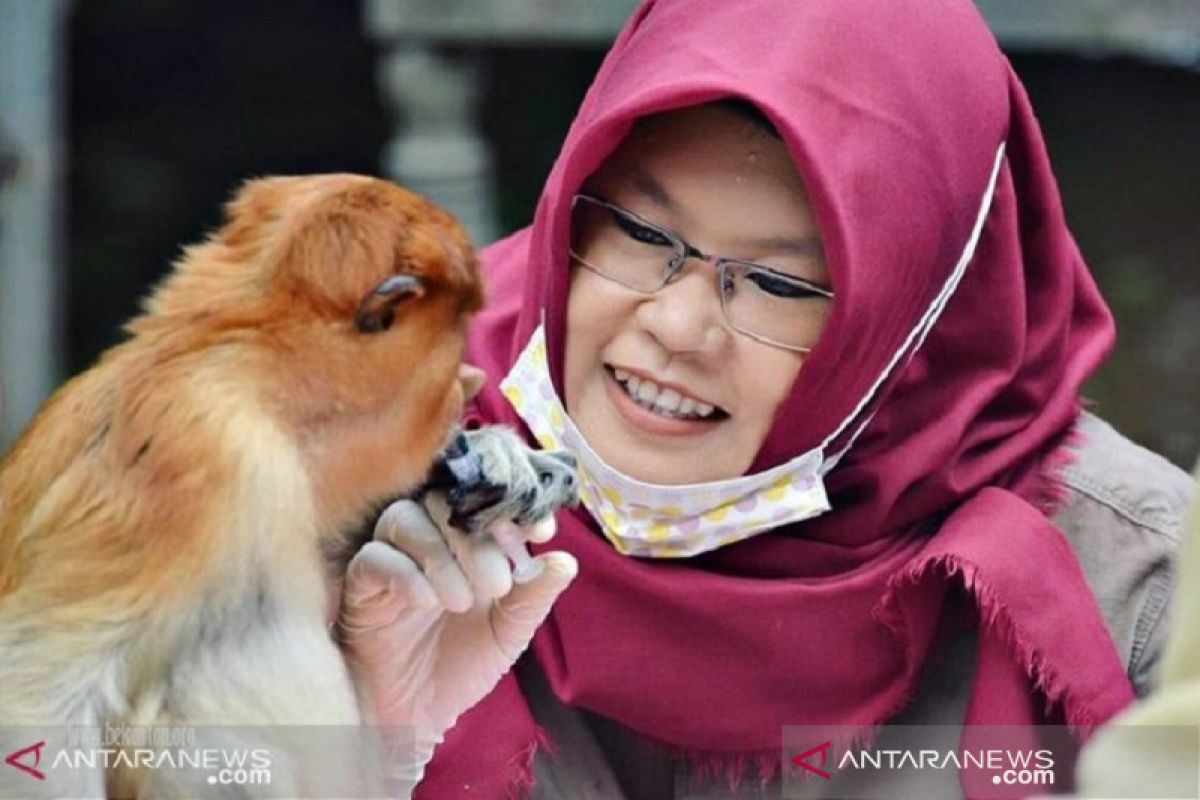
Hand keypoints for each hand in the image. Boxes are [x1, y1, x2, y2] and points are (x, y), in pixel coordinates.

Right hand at [335, 497, 576, 794]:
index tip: (541, 531)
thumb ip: (532, 595)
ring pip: (405, 518)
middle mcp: (429, 538)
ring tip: (461, 601)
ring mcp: (392, 556)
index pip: (485, 497)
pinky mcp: (361, 584)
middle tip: (497, 583)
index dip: (514, 504)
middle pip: (443, 501)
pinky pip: (374, 558)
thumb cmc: (463, 664)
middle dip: (476, 538)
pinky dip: (404, 574)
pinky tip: (427, 603)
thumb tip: (567, 562)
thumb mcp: (508, 632)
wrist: (419, 714)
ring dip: (440, 555)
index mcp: (468, 540)